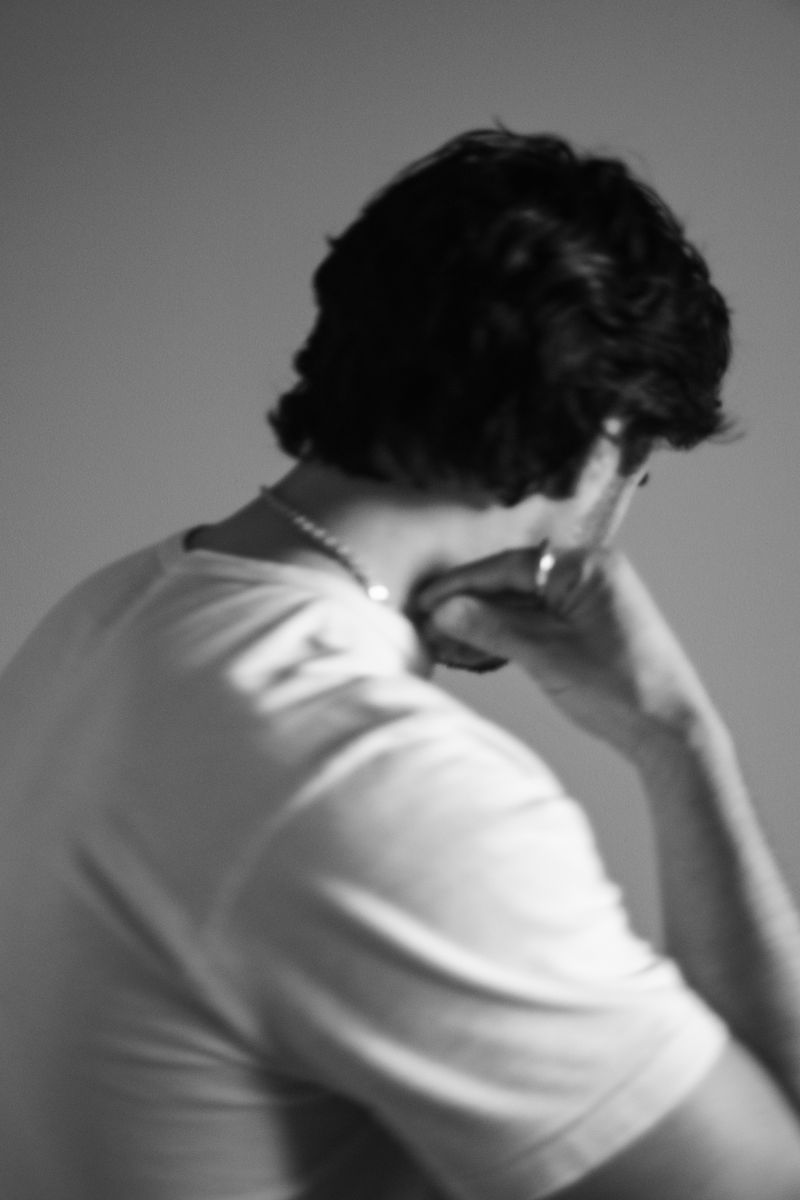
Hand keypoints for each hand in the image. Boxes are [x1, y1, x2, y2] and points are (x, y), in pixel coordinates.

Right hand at [412, 545, 713, 757]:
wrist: (671, 733)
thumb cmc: (620, 689)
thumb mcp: (546, 657)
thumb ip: (492, 628)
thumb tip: (442, 610)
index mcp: (589, 567)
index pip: (511, 566)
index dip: (462, 583)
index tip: (425, 599)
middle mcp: (591, 574)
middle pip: (514, 582)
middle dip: (469, 603)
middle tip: (425, 622)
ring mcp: (589, 601)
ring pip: (522, 605)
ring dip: (483, 622)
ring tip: (441, 640)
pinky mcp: (587, 628)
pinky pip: (536, 622)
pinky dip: (505, 635)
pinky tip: (473, 648)